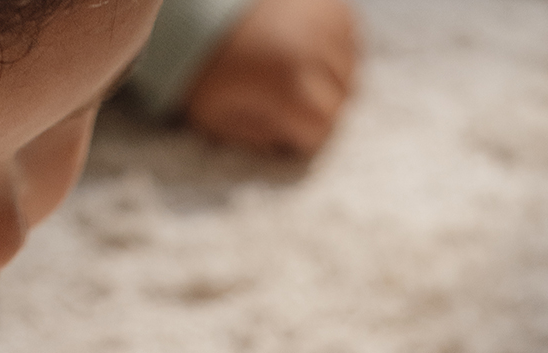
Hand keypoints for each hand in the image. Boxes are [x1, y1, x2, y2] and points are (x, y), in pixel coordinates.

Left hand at [183, 0, 359, 156]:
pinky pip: (350, 37)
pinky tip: (306, 47)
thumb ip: (254, 138)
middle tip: (287, 98)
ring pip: (350, 69)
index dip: (302, 134)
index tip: (284, 125)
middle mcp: (315, 52)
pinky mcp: (330, 1)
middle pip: (341, 100)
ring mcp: (326, 21)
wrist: (197, 5)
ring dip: (329, 78)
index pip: (323, 129)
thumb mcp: (215, 116)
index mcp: (287, 87)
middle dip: (317, 107)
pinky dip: (335, 48)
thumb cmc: (203, 65)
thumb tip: (284, 144)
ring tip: (296, 71)